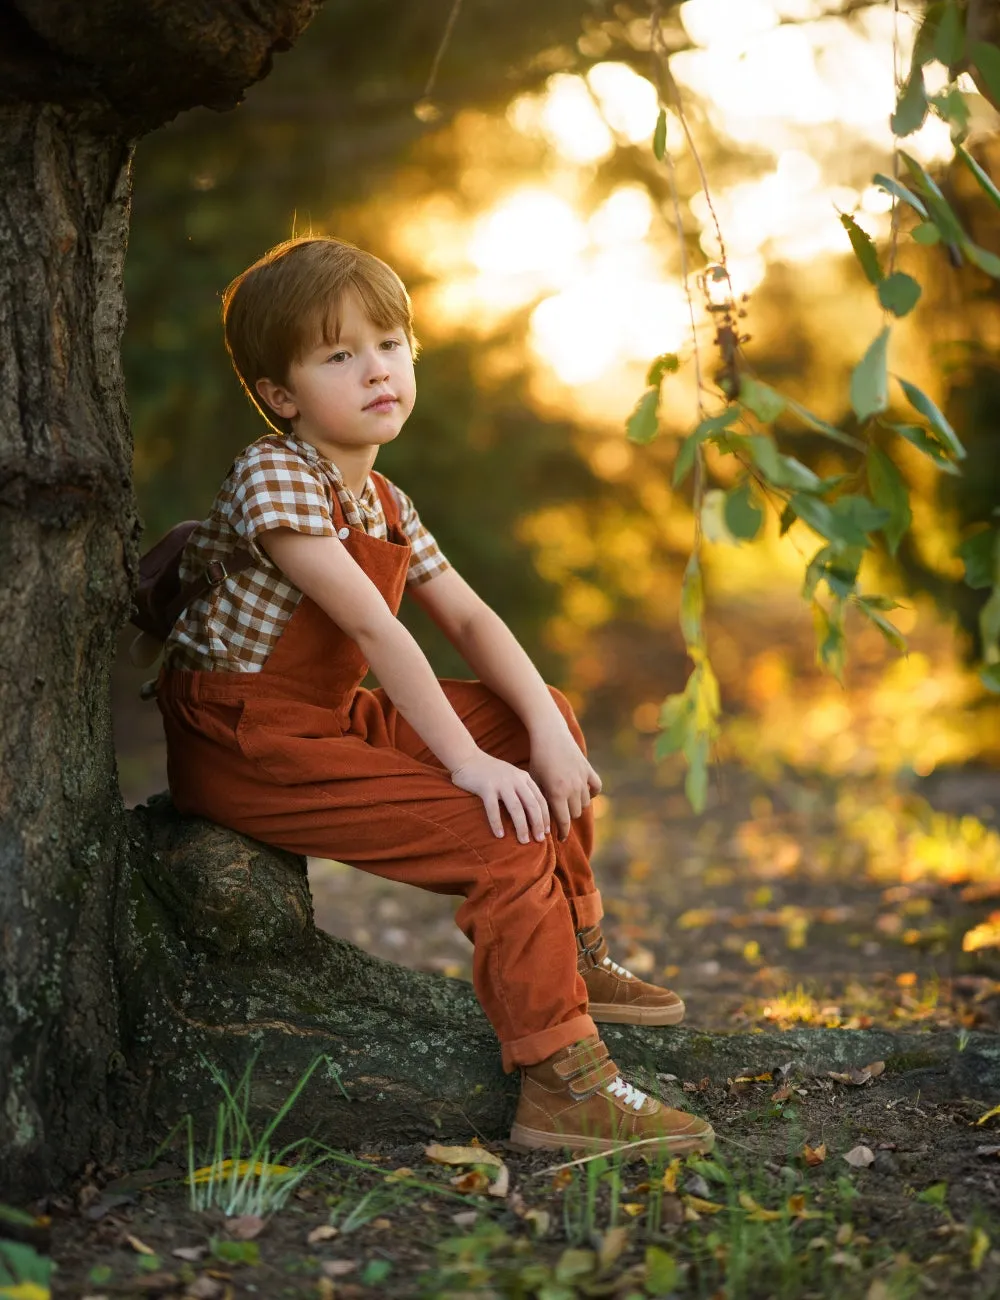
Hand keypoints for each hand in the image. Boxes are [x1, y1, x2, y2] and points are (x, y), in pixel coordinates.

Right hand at [450, 750, 550, 843]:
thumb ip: (522, 788)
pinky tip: (500, 835)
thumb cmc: (490, 772)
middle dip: (538, 823)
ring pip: (516, 808)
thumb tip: (532, 813)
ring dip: (521, 826)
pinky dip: (497, 823)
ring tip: (524, 841)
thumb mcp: (511, 776)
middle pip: (532, 804)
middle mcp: (515, 779)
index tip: (547, 832)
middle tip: (539, 840)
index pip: (540, 799)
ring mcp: (500, 782)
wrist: (468, 758)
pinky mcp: (485, 787)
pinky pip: (493, 808)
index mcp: (524, 777)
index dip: (545, 816)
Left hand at [528, 722, 601, 840]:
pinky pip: (596, 788)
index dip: (562, 833)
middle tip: (560, 817)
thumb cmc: (537, 759)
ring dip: (577, 805)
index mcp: (557, 793)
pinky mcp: (589, 769)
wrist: (549, 734)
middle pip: (575, 813)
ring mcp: (582, 779)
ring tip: (568, 804)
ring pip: (585, 803)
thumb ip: (541, 800)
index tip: (560, 839)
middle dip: (567, 817)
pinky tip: (583, 792)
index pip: (563, 821)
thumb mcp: (535, 781)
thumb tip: (542, 820)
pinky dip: (592, 792)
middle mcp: (572, 788)